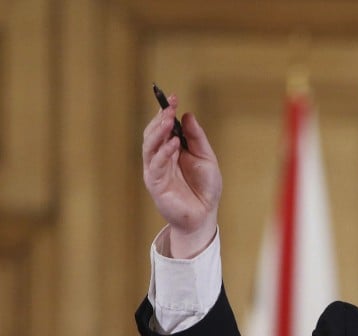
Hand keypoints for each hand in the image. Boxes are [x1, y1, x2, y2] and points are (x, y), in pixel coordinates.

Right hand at [141, 93, 222, 257]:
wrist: (204, 214)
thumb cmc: (205, 187)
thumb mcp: (206, 158)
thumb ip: (196, 138)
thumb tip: (187, 115)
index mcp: (171, 150)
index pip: (163, 127)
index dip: (166, 112)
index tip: (173, 97)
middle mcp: (160, 158)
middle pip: (153, 134)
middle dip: (160, 119)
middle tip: (169, 106)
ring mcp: (156, 170)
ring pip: (150, 146)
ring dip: (158, 132)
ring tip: (167, 120)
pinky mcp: (155, 184)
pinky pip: (157, 164)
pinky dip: (164, 152)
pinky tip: (173, 143)